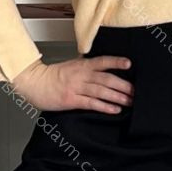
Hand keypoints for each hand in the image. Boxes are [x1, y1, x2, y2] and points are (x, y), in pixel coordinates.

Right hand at [10, 54, 134, 112]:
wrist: (35, 83)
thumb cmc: (53, 75)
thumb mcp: (72, 65)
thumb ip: (86, 66)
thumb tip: (102, 66)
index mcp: (82, 65)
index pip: (102, 61)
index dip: (116, 61)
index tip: (129, 63)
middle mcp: (81, 75)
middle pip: (106, 78)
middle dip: (123, 85)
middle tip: (136, 90)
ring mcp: (76, 87)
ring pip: (101, 91)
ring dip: (117, 96)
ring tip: (130, 101)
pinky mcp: (72, 100)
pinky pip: (91, 103)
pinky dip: (104, 106)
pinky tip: (114, 109)